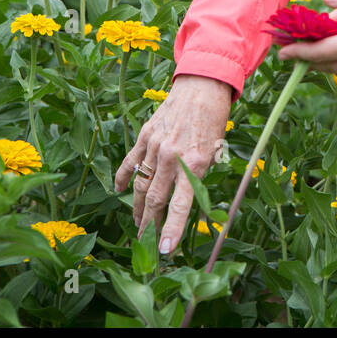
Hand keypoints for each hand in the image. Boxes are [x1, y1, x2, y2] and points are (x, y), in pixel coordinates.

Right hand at [113, 74, 232, 252]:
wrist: (202, 87)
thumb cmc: (214, 122)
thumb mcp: (217, 153)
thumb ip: (203, 180)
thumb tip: (201, 213)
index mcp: (195, 163)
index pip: (180, 205)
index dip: (172, 230)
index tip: (165, 250)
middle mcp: (173, 157)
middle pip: (156, 200)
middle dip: (150, 226)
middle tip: (147, 244)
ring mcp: (156, 146)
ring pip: (141, 185)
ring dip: (138, 208)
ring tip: (139, 223)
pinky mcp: (145, 136)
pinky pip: (130, 162)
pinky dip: (123, 178)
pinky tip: (119, 190)